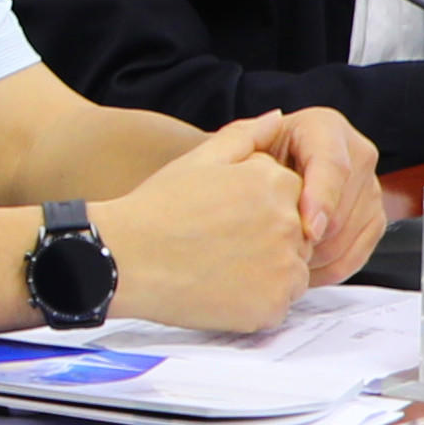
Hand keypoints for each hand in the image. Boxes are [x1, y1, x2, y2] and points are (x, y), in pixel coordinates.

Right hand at [97, 121, 327, 338]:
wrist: (125, 260)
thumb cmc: (157, 208)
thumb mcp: (199, 159)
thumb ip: (246, 135)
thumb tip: (278, 118)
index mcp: (276, 184)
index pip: (294, 196)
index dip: (259, 208)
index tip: (227, 218)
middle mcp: (289, 223)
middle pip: (298, 234)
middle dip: (269, 239)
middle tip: (220, 244)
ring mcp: (283, 268)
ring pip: (293, 270)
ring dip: (268, 271)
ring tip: (220, 266)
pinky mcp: (272, 306)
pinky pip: (280, 304)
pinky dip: (257, 300)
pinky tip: (222, 289)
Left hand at [252, 106, 389, 279]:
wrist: (258, 178)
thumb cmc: (244, 163)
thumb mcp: (238, 144)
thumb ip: (246, 135)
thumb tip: (272, 124)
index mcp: (325, 128)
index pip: (333, 165)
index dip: (321, 200)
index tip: (308, 230)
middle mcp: (357, 154)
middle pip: (342, 210)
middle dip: (306, 238)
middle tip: (270, 250)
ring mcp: (370, 188)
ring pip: (348, 237)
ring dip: (312, 257)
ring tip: (276, 258)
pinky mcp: (373, 220)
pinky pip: (355, 256)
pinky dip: (324, 269)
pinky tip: (295, 267)